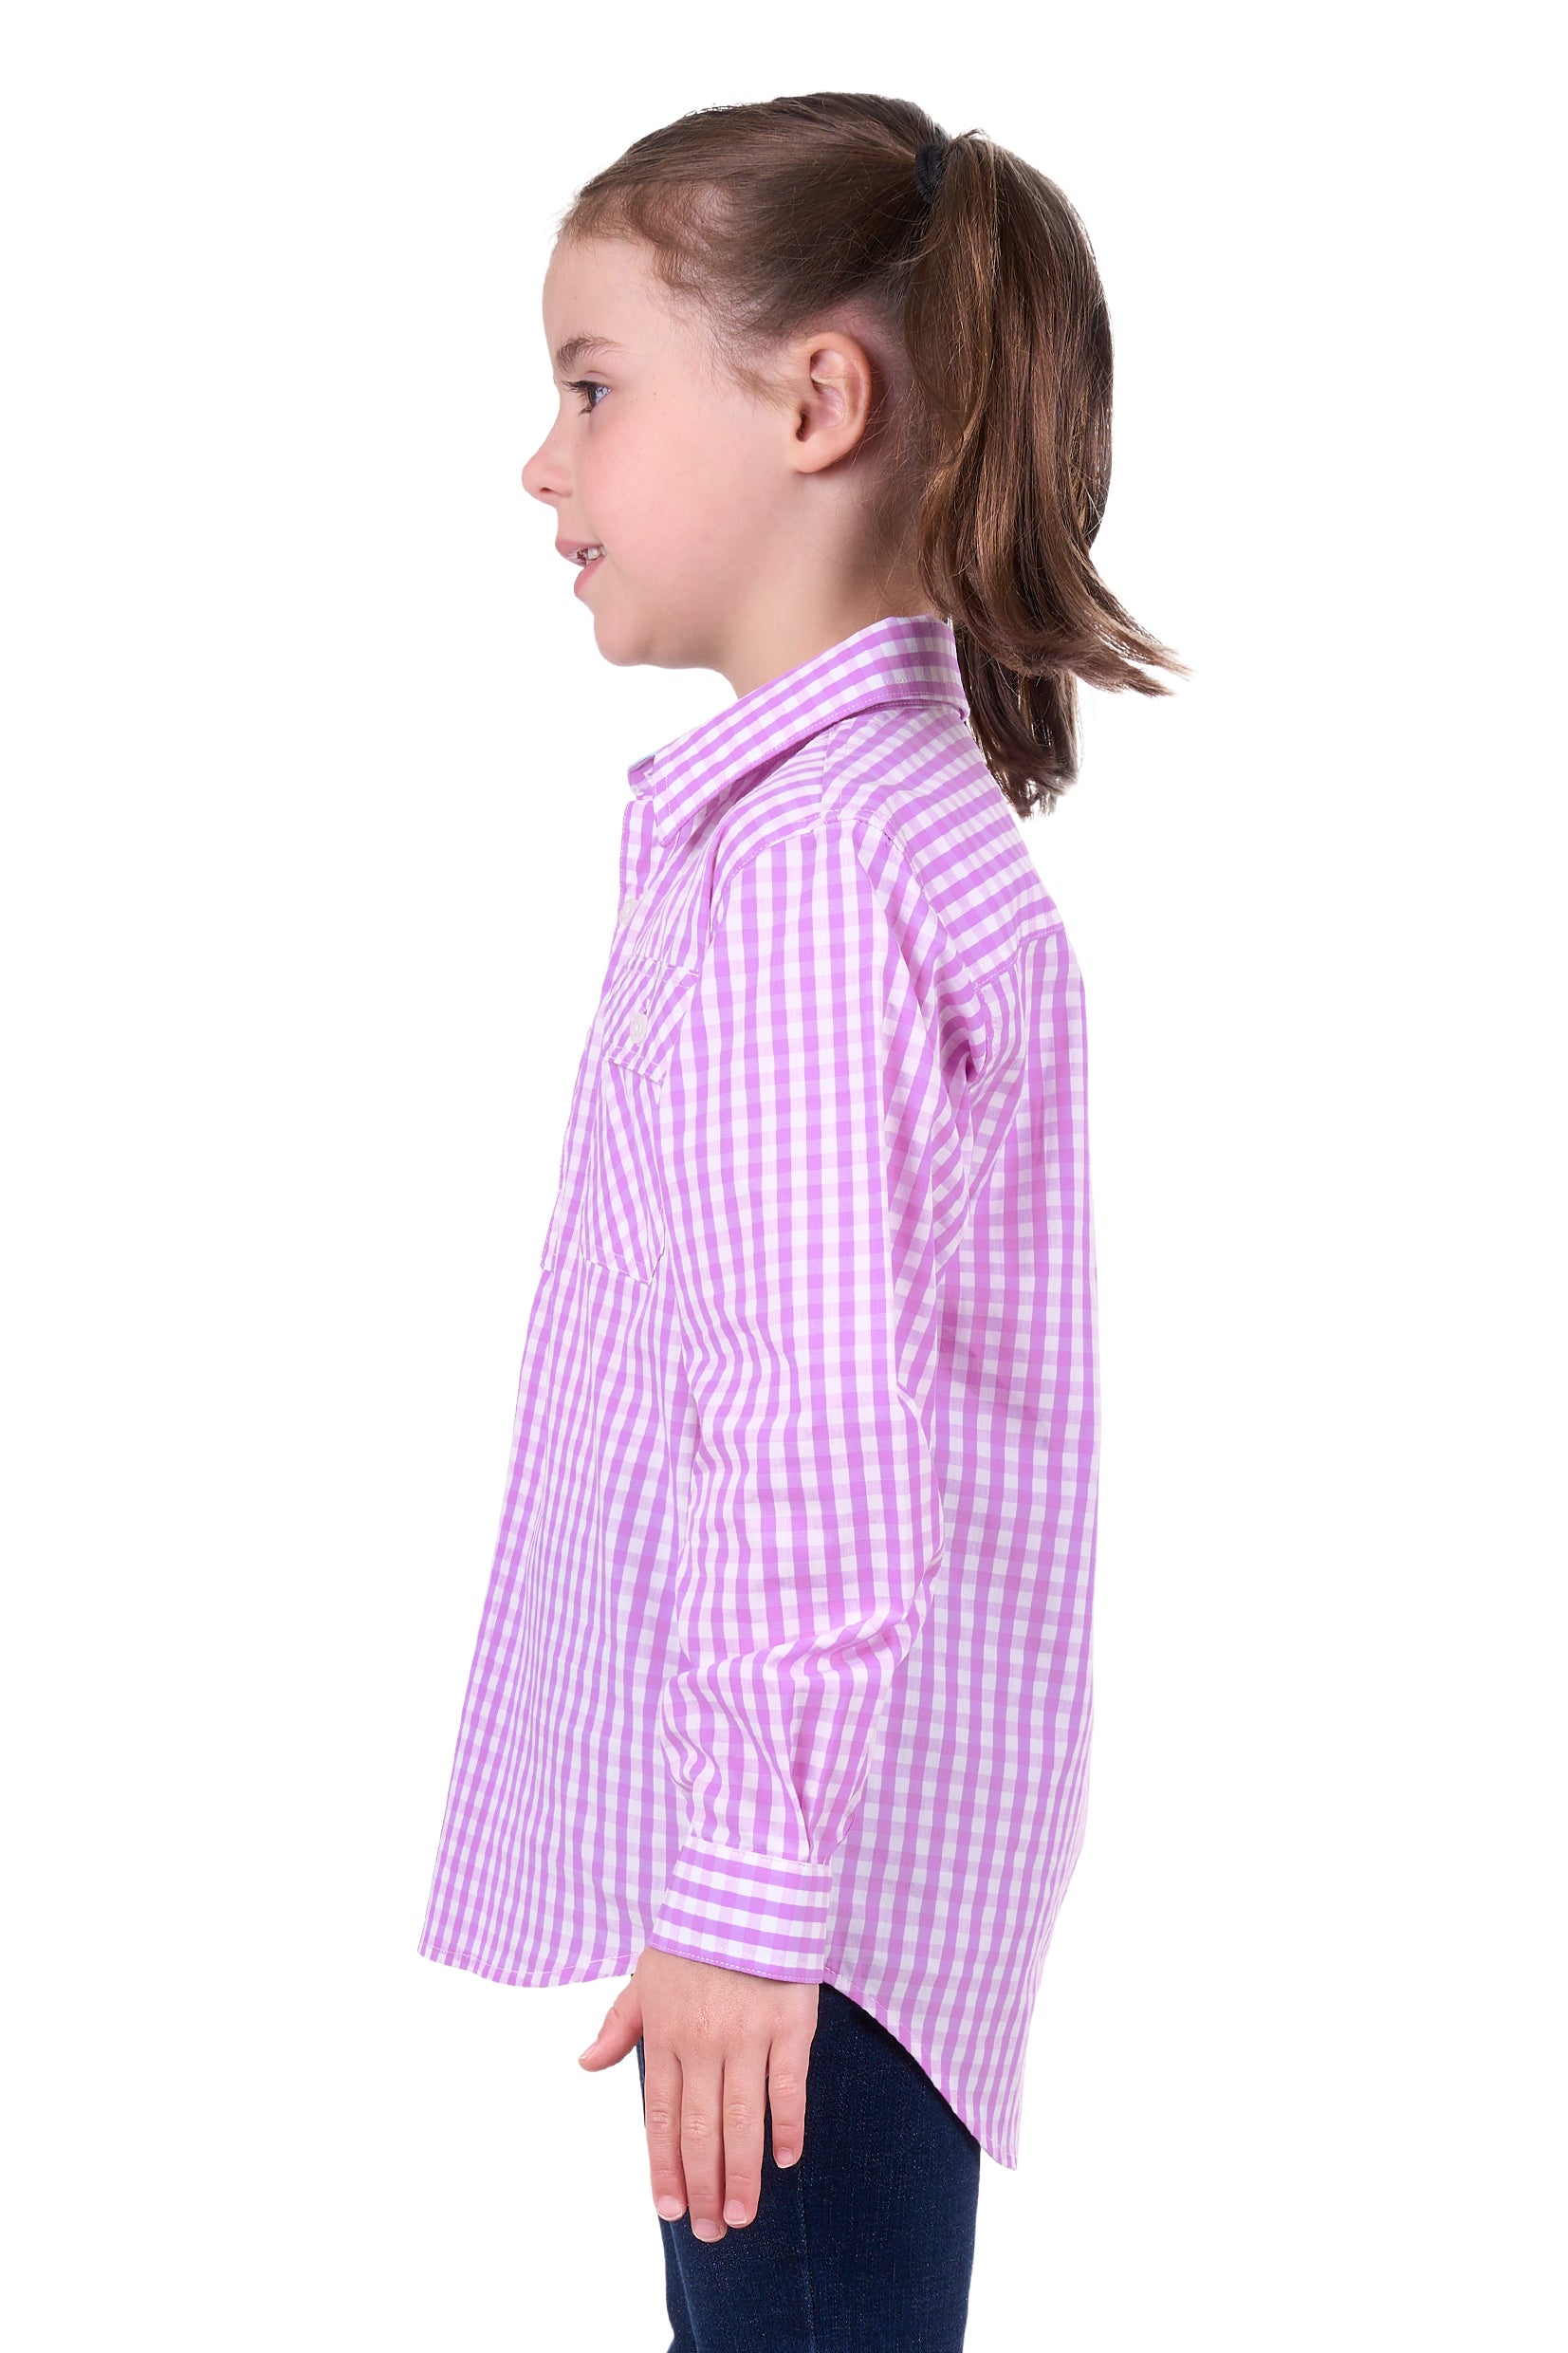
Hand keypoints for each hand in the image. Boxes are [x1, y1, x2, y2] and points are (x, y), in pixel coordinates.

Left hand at [577, 1944, 819, 2237]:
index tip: (667, 2208)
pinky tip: (784, 2160)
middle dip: (701, 2186)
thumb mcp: (646, 1973)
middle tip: (707, 2231)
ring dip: (740, 2173)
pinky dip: (787, 2125)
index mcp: (664, 2033)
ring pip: (742, 2118)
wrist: (747, 1881)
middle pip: (701, 2129)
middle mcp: (702, 2041)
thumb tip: (586, 2063)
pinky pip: (789, 2085)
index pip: (661, 2116)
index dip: (663, 2165)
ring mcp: (748, 2034)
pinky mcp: (790, 2022)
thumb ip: (619, 2023)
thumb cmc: (695, 1934)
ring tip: (739, 2216)